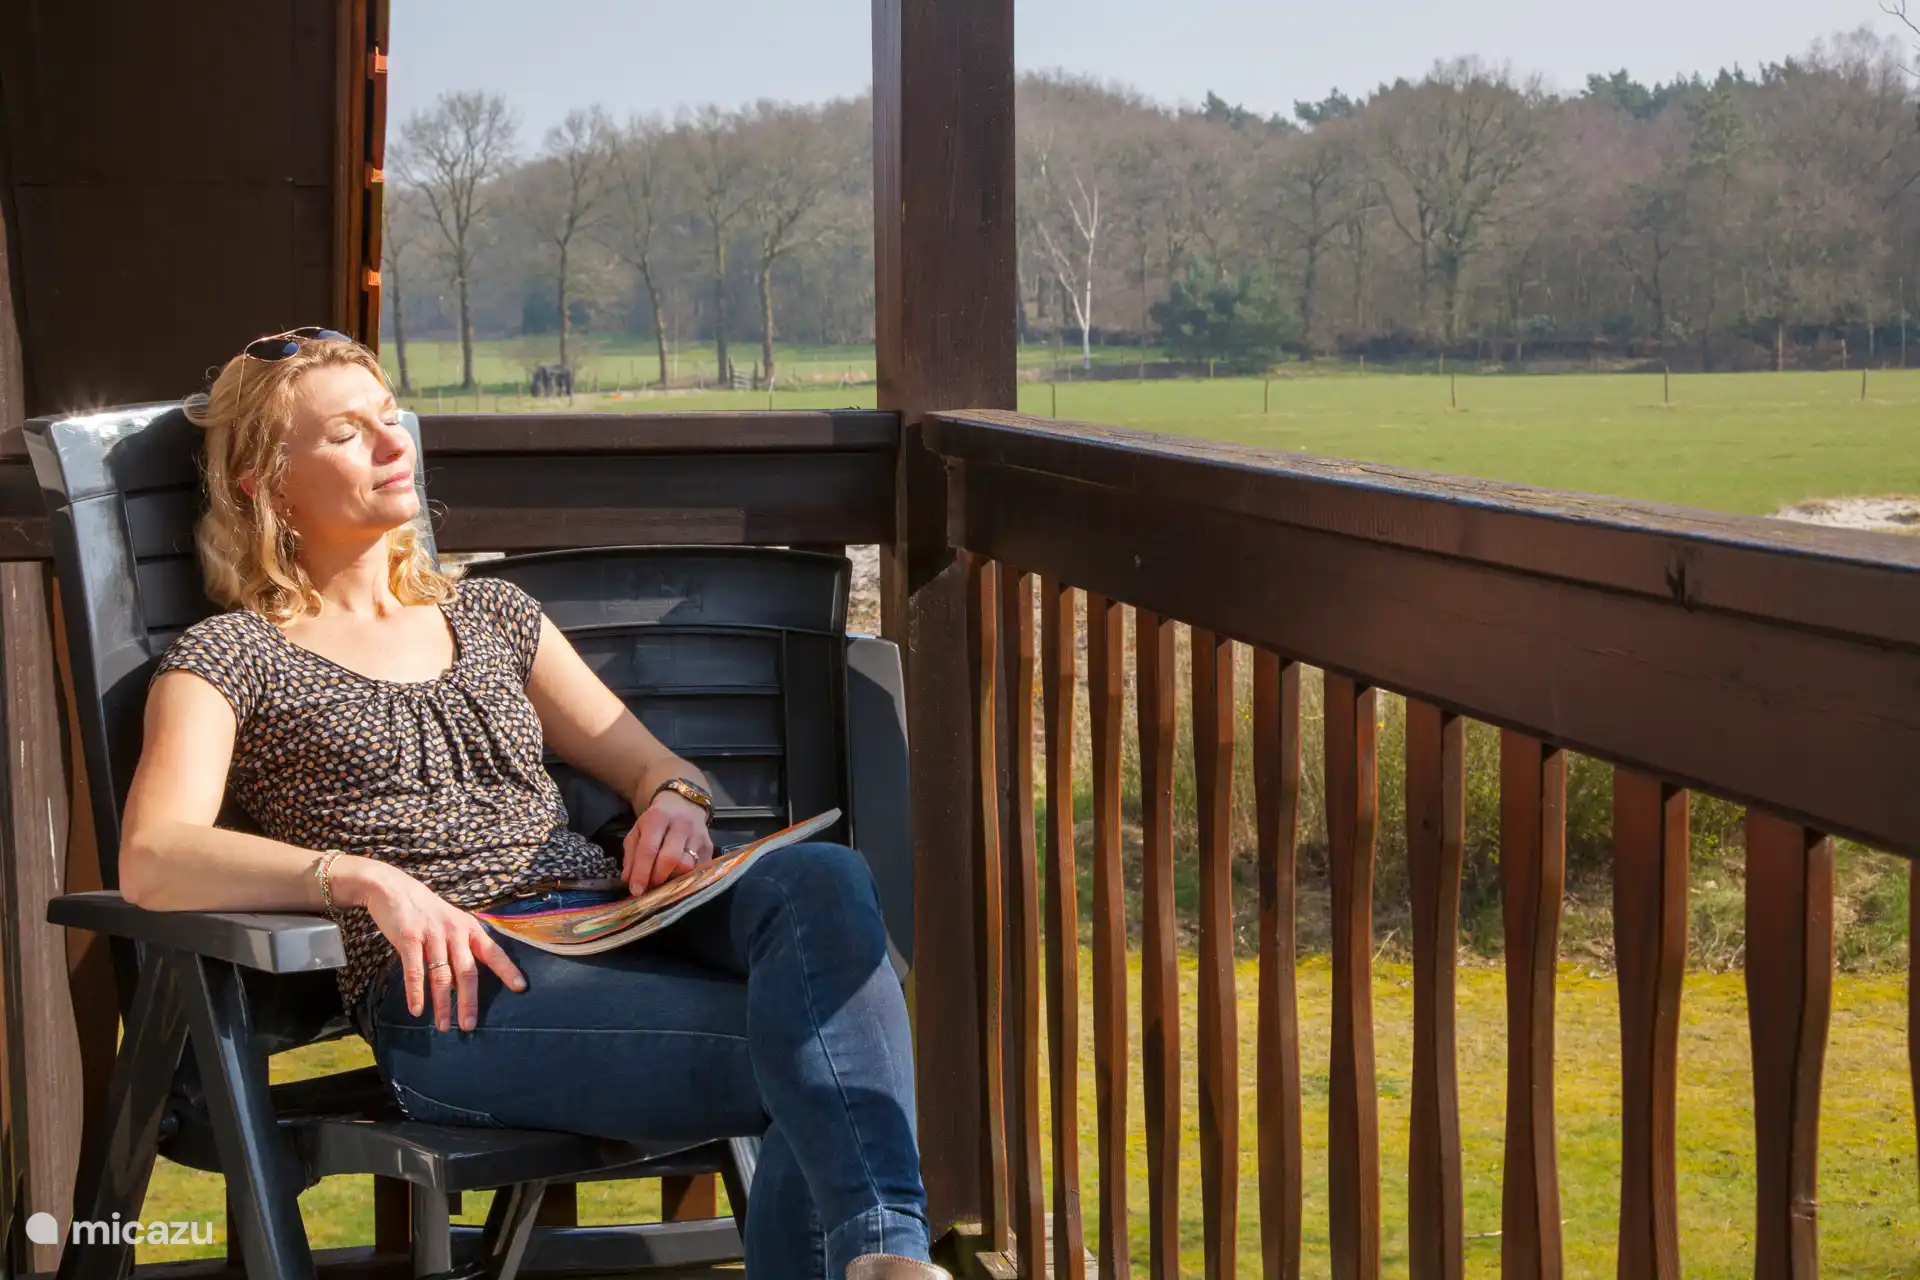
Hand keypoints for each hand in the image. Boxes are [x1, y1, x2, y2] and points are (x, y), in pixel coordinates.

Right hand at [341, 857, 526, 1032]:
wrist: (393, 889)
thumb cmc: (426, 912)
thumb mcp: (450, 925)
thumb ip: (458, 953)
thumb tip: (460, 988)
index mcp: (469, 928)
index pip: (493, 952)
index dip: (507, 970)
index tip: (520, 988)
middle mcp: (454, 931)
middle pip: (467, 971)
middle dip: (469, 1001)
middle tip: (469, 1026)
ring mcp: (432, 934)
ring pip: (441, 976)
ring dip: (442, 1004)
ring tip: (443, 1026)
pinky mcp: (409, 938)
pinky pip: (415, 971)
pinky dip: (416, 993)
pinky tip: (417, 1010)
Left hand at [622, 791, 713, 894]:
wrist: (683, 804)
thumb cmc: (656, 821)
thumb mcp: (638, 831)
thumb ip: (631, 855)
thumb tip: (630, 880)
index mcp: (658, 817)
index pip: (649, 849)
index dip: (641, 873)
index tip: (636, 890)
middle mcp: (681, 824)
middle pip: (671, 859)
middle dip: (658, 878)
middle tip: (649, 886)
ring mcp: (699, 835)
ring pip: (687, 866)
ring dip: (672, 879)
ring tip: (663, 880)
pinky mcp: (710, 846)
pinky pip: (698, 869)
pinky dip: (685, 878)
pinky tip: (676, 876)